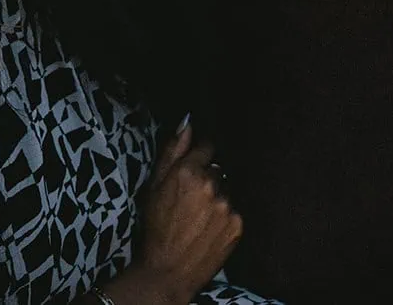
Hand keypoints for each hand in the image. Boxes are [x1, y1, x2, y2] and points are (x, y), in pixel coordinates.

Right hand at [107, 122, 241, 304]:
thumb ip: (172, 151)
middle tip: (193, 200)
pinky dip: (225, 216)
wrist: (168, 270)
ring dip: (218, 198)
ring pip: (227, 190)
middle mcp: (211, 184)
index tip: (195, 168)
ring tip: (201, 217)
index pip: (207, 147)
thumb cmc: (156, 227)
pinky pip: (235, 210)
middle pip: (218, 170)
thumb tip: (187, 122)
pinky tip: (210, 228)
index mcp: (188, 171)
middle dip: (208, 179)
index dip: (200, 158)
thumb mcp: (154, 186)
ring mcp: (227, 205)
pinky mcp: (238, 224)